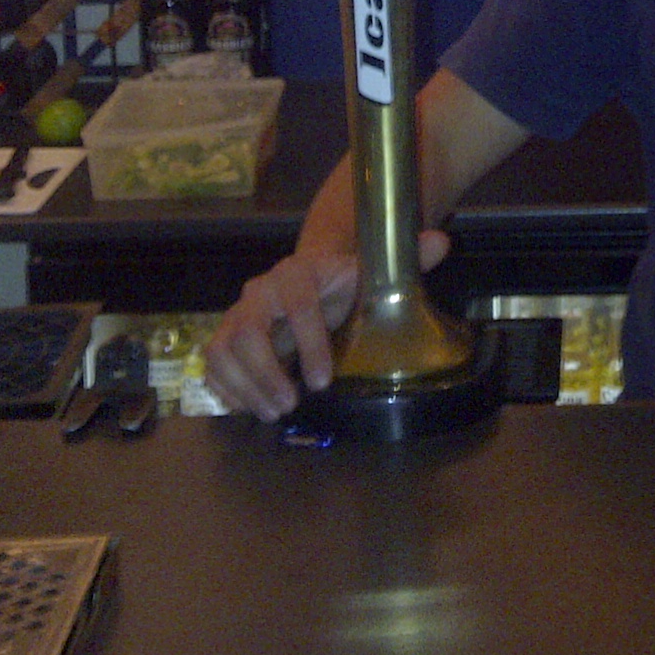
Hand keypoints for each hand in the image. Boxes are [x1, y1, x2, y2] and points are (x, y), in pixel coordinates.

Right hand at [200, 230, 449, 421]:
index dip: (309, 340)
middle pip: (247, 330)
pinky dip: (227, 390)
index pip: (297, 301)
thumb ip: (407, 259)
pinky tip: (251, 408)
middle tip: (292, 405)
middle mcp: (260, 290)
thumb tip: (441, 242)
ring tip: (275, 413)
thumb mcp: (373, 271)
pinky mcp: (224, 337)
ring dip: (246, 386)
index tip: (325, 380)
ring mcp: (237, 314)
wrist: (309, 279)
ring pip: (223, 350)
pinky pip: (213, 364)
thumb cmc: (343, 282)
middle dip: (266, 372)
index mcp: (298, 272)